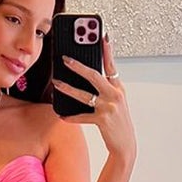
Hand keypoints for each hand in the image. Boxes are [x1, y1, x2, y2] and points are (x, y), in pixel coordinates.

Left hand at [51, 34, 136, 167]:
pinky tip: (62, 116)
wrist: (125, 145)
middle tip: (65, 59)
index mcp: (119, 88)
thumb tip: (89, 77)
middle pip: (95, 75)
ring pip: (84, 95)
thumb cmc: (118, 123)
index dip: (106, 50)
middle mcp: (115, 95)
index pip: (111, 65)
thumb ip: (107, 89)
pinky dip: (71, 117)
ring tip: (57, 83)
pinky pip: (82, 116)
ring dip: (68, 88)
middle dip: (79, 66)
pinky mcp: (102, 120)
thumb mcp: (117, 103)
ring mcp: (109, 107)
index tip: (101, 35)